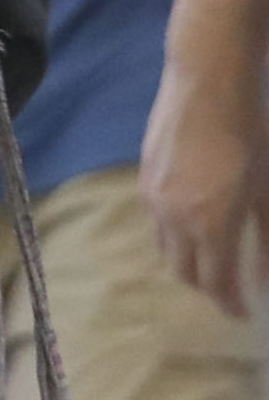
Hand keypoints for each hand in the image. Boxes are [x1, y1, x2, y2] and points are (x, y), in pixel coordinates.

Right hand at [143, 54, 267, 316]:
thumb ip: (267, 238)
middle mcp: (174, 219)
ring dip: (188, 262)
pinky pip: (156, 224)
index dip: (229, 303)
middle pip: (184, 272)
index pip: (215, 282)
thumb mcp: (268, 190)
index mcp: (211, 224)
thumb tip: (267, 279)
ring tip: (211, 258)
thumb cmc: (250, 135)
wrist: (207, 85)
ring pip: (166, 249)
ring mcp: (153, 199)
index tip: (243, 314)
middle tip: (230, 288)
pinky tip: (192, 222)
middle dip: (208, 286)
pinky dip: (174, 237)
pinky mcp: (143, 180)